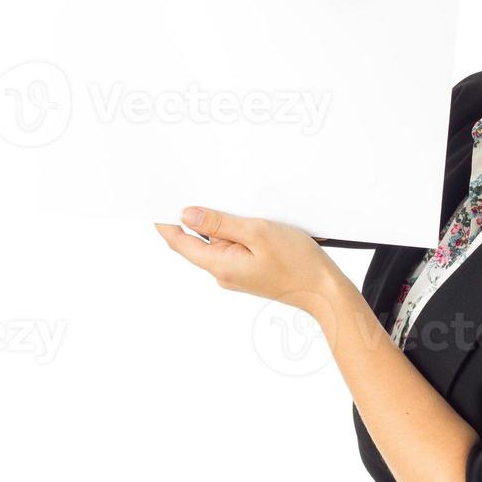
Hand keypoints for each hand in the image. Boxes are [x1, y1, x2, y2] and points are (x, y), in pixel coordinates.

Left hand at [153, 206, 343, 313]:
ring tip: (243, 209)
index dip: (165, 222)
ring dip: (223, 223)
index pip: (179, 242)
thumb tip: (187, 215)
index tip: (158, 202)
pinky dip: (237, 231)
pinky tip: (254, 223)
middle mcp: (222, 272)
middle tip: (203, 191)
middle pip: (197, 241)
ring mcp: (235, 273)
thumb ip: (220, 224)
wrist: (323, 290)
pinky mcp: (248, 270)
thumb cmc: (297, 263)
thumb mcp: (257, 233)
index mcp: (219, 265)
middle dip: (198, 217)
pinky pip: (233, 247)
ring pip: (218, 242)